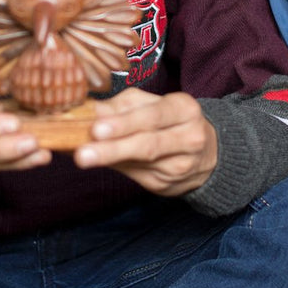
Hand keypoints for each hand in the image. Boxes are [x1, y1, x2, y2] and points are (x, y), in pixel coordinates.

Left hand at [73, 88, 216, 196]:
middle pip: (148, 145)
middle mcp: (189, 138)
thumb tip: (89, 111)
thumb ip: (121, 106)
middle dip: (113, 149)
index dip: (125, 123)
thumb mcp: (151, 104)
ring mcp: (180, 165)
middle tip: (83, 152)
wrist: (204, 153)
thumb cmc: (169, 120)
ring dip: (110, 160)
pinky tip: (99, 162)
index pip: (153, 116)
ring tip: (84, 158)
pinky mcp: (168, 184)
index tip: (97, 128)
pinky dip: (114, 167)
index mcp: (185, 109)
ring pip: (141, 163)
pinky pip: (136, 175)